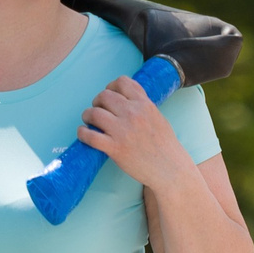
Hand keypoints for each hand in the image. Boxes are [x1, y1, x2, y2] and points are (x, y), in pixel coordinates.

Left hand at [79, 77, 192, 191]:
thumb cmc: (165, 146)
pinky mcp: (115, 148)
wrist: (170, 170)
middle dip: (97, 101)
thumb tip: (125, 99)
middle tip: (99, 110)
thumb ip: (143, 106)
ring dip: (87, 116)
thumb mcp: (158, 118)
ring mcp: (123, 131)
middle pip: (104, 96)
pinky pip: (90, 136)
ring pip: (93, 113)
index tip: (110, 96)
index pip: (122, 82)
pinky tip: (84, 133)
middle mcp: (133, 114)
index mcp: (145, 105)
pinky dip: (82, 133)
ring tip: (90, 122)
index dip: (111, 87)